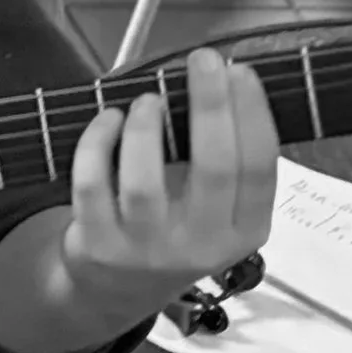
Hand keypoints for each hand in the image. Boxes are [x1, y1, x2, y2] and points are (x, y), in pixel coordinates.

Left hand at [64, 46, 276, 322]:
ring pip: (146, 183)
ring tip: (148, 99)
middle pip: (213, 170)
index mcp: (244, 232)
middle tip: (203, 60)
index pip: (258, 169)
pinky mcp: (99, 245)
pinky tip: (108, 119)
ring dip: (147, 129)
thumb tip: (220, 81)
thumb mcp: (215, 212)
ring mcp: (147, 250)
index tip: (239, 71)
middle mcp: (201, 246)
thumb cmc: (173, 231)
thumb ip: (223, 163)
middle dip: (211, 107)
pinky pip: (93, 186)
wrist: (113, 292)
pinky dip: (98, 145)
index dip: (252, 116)